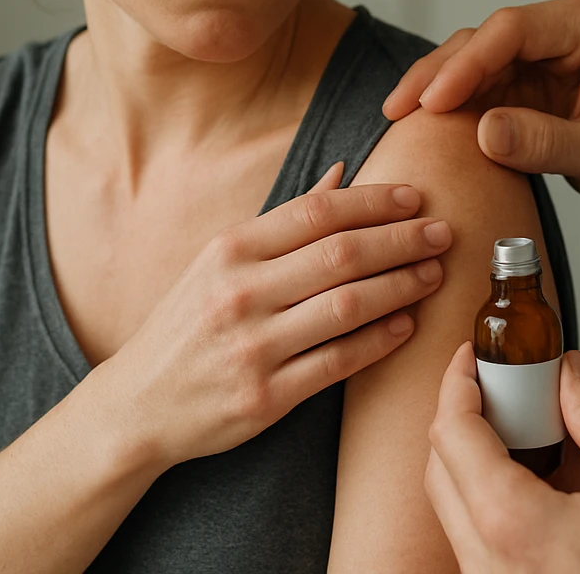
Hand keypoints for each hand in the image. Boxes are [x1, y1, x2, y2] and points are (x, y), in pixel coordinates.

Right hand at [94, 164, 451, 469]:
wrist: (136, 406)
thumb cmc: (186, 325)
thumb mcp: (219, 262)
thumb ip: (283, 222)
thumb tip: (340, 173)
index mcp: (230, 251)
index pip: (317, 212)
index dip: (375, 202)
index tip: (416, 198)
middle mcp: (240, 293)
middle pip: (342, 254)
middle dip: (402, 240)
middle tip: (443, 233)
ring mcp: (252, 346)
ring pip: (348, 305)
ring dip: (402, 286)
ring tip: (433, 274)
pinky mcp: (265, 397)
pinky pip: (338, 361)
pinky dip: (380, 340)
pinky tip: (407, 324)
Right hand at [382, 0, 579, 207]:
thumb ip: (547, 144)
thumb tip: (483, 132)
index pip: (511, 30)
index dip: (466, 63)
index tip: (433, 101)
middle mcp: (558, 27)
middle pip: (481, 39)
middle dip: (438, 73)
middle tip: (397, 109)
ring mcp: (538, 52)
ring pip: (472, 59)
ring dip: (436, 88)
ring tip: (397, 118)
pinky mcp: (525, 79)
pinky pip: (479, 85)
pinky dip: (451, 105)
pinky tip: (420, 126)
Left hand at [425, 343, 579, 573]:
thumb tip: (573, 376)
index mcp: (514, 525)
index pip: (453, 434)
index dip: (457, 383)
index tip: (470, 359)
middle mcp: (486, 561)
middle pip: (440, 468)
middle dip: (463, 417)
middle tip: (501, 387)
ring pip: (452, 504)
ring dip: (476, 459)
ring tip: (531, 435)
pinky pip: (472, 535)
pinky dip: (490, 497)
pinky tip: (538, 485)